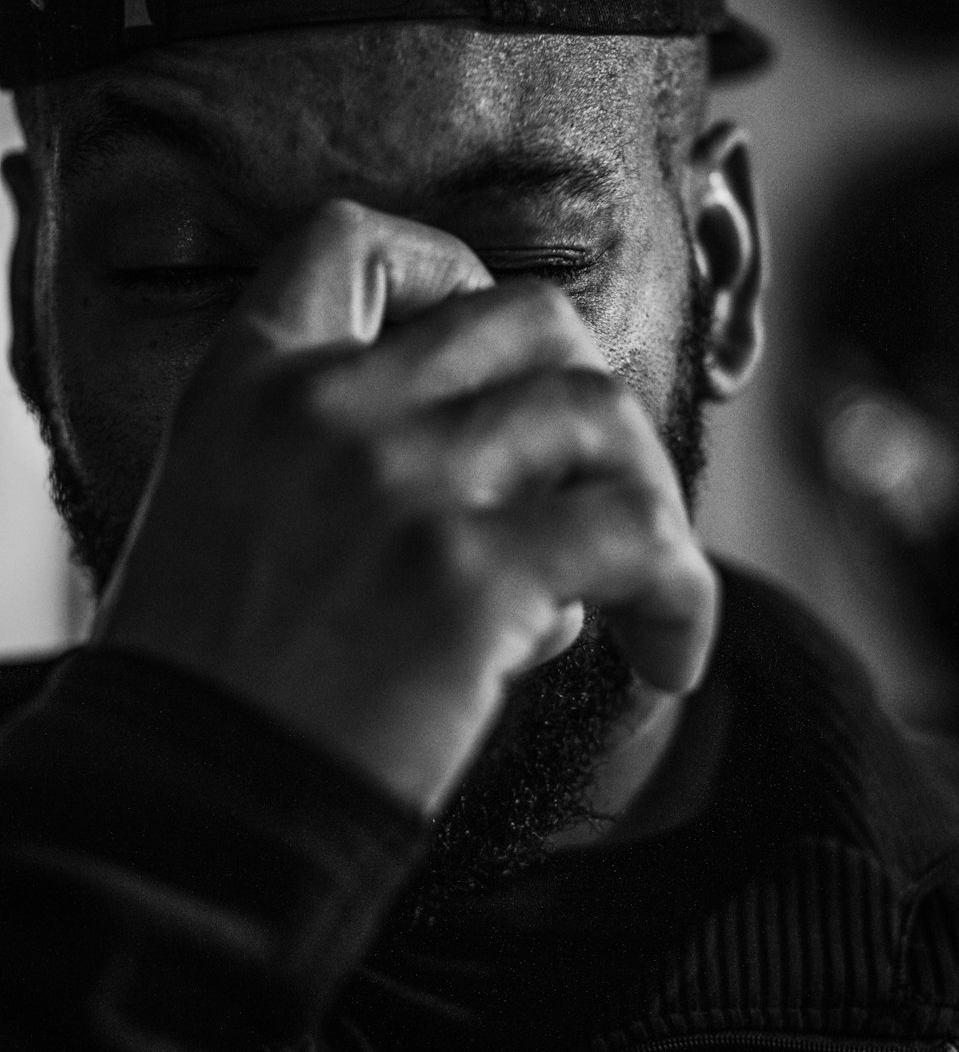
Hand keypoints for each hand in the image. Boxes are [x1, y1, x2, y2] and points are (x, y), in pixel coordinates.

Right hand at [94, 200, 717, 813]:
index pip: (350, 241)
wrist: (184, 810)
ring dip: (649, 491)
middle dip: (591, 382)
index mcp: (250, 384)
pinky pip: (638, 538)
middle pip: (528, 314)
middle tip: (595, 474)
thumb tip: (529, 506)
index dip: (443, 266)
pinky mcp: (471, 579)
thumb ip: (356, 471)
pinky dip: (682, 594)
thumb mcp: (235, 518)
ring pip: (600, 412)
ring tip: (641, 582)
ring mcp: (402, 485)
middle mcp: (329, 409)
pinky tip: (668, 659)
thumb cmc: (213, 683)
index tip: (485, 340)